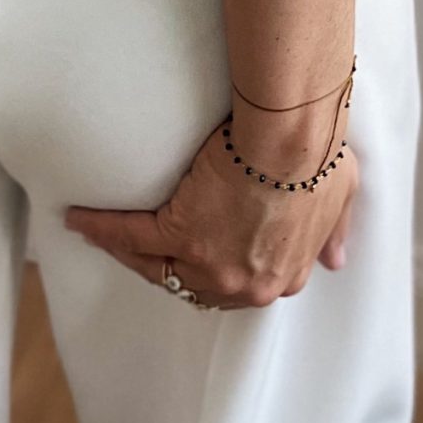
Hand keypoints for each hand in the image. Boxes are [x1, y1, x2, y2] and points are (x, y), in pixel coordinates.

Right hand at [63, 113, 356, 310]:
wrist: (293, 138)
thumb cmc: (319, 158)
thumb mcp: (342, 200)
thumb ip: (335, 232)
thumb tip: (335, 261)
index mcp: (280, 275)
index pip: (234, 283)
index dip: (211, 269)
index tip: (194, 257)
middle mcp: (244, 283)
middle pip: (191, 283)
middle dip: (165, 267)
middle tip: (140, 250)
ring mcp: (210, 263)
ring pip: (157, 264)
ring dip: (127, 251)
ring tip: (101, 233)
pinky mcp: (181, 233)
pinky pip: (132, 236)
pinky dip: (103, 228)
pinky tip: (80, 219)